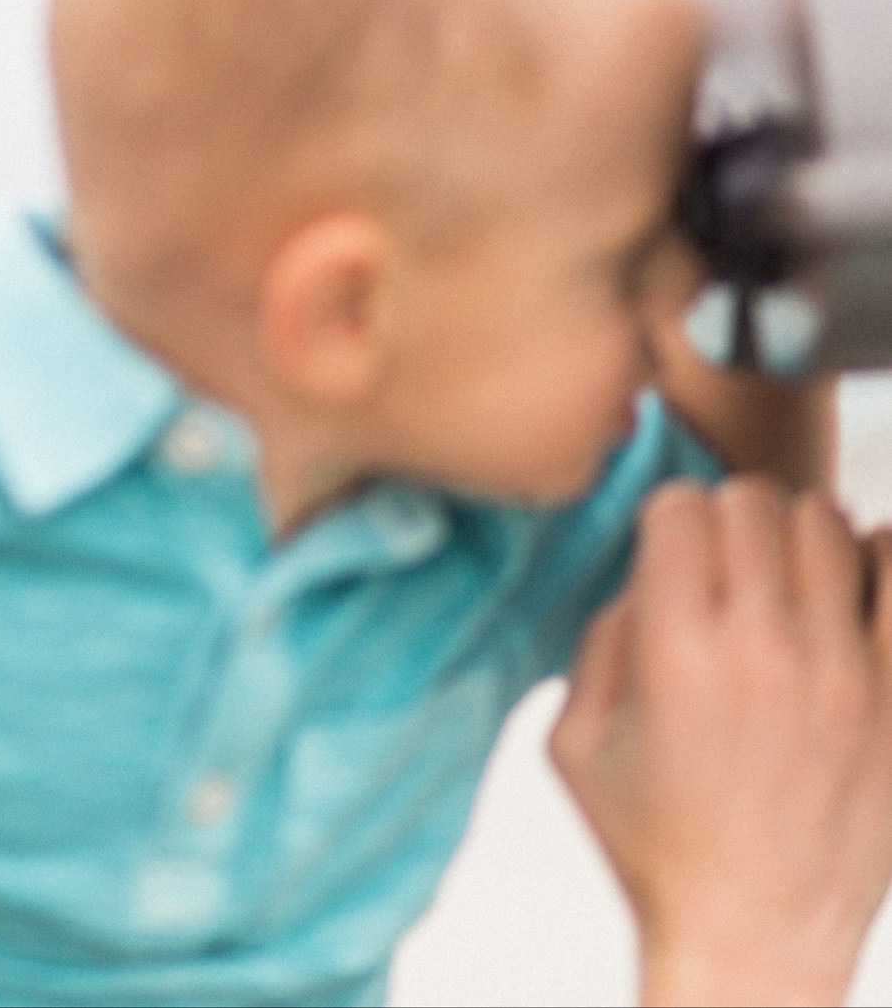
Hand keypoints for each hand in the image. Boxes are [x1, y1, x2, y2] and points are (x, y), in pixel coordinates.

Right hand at [550, 478, 891, 1006]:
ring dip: (800, 533)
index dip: (667, 517)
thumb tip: (650, 571)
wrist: (753, 937)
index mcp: (679, 655)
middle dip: (730, 515)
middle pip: (756, 501)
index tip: (670, 550)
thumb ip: (602, 639)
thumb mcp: (577, 740)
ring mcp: (850, 677)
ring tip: (787, 574)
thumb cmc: (654, 844)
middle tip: (727, 558)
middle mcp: (768, 653)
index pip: (680, 506)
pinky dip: (879, 560)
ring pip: (831, 525)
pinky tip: (854, 590)